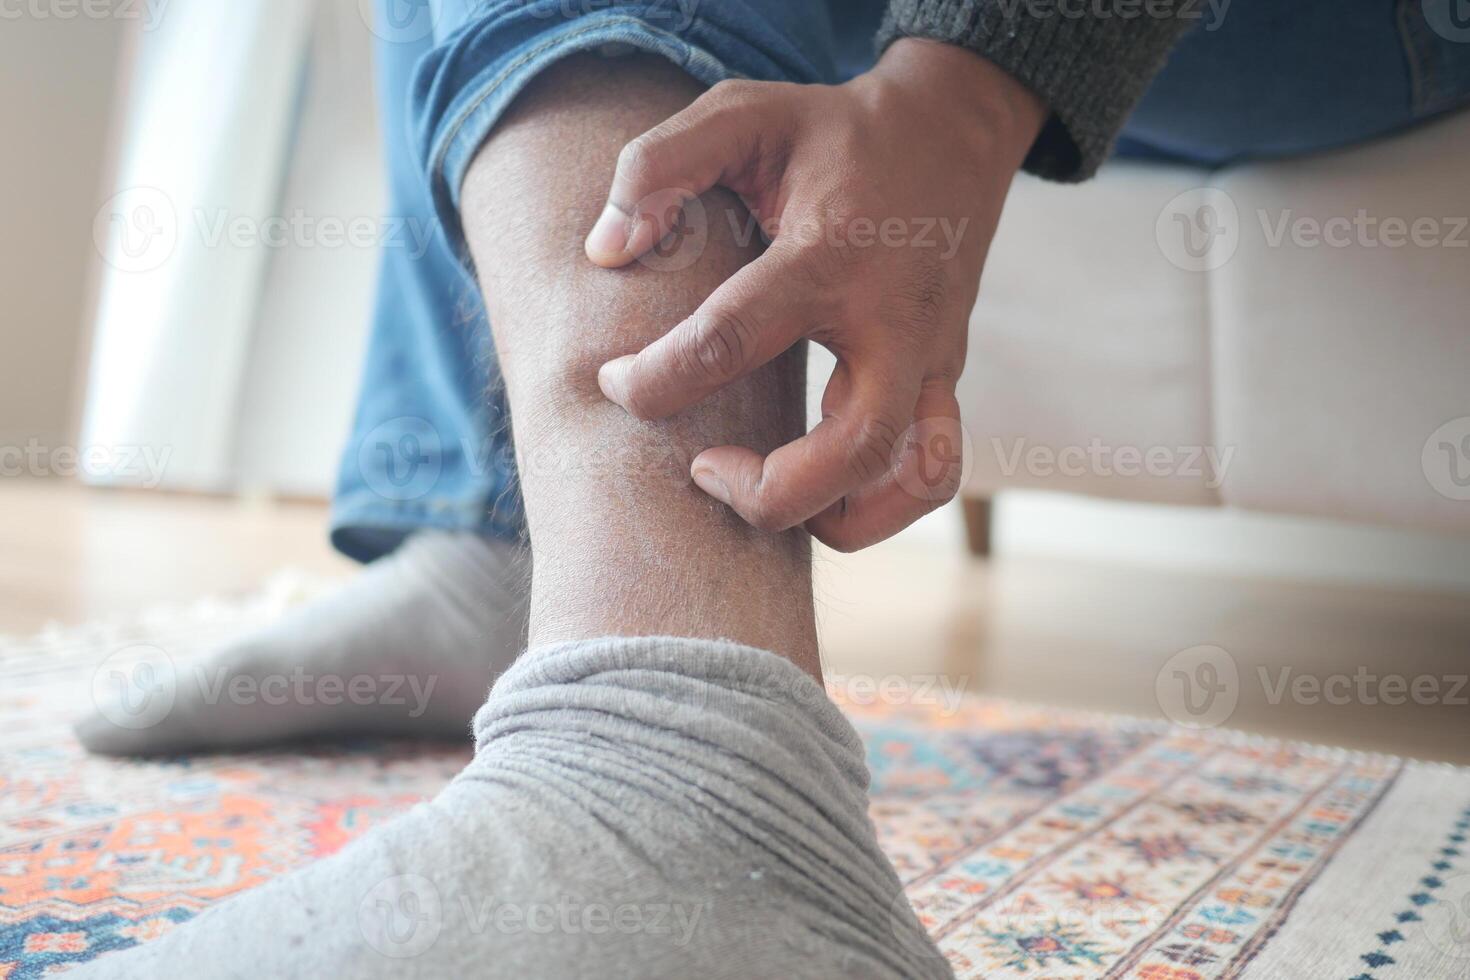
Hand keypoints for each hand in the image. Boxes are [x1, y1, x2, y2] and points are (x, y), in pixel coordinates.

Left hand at [585, 39, 1046, 549]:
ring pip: (916, 479)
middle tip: (700, 469)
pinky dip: (877, 504)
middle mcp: (895, 317)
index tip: (615, 383)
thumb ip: (658, 166)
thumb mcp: (743, 114)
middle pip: (855, 446)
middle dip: (767, 490)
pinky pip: (934, 473)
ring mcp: (934, 357)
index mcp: (831, 252)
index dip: (656, 379)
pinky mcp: (946, 381)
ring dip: (837, 514)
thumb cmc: (830, 133)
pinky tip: (814, 488)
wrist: (951, 131)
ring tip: (764, 494)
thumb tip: (604, 251)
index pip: (732, 337)